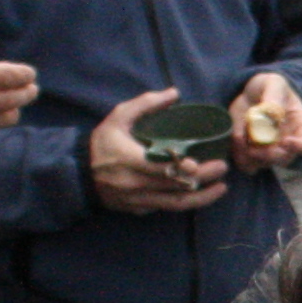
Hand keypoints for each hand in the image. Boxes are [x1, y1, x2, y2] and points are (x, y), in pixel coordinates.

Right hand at [89, 86, 228, 213]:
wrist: (78, 174)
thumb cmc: (102, 143)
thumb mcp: (119, 117)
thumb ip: (146, 104)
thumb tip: (175, 93)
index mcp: (131, 161)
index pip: (163, 169)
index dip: (186, 169)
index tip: (206, 162)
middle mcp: (135, 184)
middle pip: (175, 186)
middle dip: (203, 179)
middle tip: (223, 168)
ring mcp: (137, 200)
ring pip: (175, 204)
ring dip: (201, 198)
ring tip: (221, 189)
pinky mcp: (138, 209)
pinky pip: (164, 208)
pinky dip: (183, 202)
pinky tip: (200, 195)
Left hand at [229, 72, 301, 172]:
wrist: (249, 93)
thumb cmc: (269, 86)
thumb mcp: (274, 83)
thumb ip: (274, 95)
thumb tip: (271, 114)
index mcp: (300, 126)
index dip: (299, 146)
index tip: (287, 141)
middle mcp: (287, 143)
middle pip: (285, 158)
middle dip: (270, 156)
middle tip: (256, 148)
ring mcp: (269, 150)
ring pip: (263, 164)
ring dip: (251, 156)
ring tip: (242, 138)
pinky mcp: (250, 153)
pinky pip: (247, 164)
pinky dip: (240, 157)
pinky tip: (236, 141)